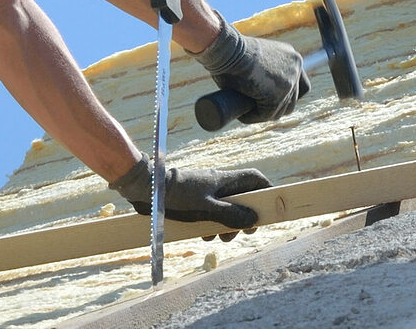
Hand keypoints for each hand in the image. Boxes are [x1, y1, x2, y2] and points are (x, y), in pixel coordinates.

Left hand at [109, 154, 270, 228]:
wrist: (147, 189)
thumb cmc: (177, 196)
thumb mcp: (206, 208)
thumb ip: (230, 214)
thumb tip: (254, 219)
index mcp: (225, 180)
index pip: (254, 178)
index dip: (265, 190)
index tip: (268, 208)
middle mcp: (218, 185)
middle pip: (242, 199)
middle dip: (243, 217)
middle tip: (241, 233)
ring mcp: (206, 192)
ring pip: (226, 209)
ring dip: (225, 225)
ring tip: (217, 238)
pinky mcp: (195, 201)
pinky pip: (210, 214)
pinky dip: (210, 225)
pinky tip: (202, 234)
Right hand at [193, 18, 309, 122]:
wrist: (228, 48)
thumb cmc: (231, 49)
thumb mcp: (252, 56)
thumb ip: (259, 70)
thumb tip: (252, 87)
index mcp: (291, 57)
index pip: (299, 83)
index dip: (287, 94)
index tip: (271, 98)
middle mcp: (295, 68)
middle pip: (292, 99)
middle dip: (276, 107)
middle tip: (255, 108)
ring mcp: (288, 83)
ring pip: (279, 110)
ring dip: (263, 114)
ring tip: (245, 111)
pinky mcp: (276, 97)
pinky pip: (265, 115)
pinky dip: (253, 117)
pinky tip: (241, 114)